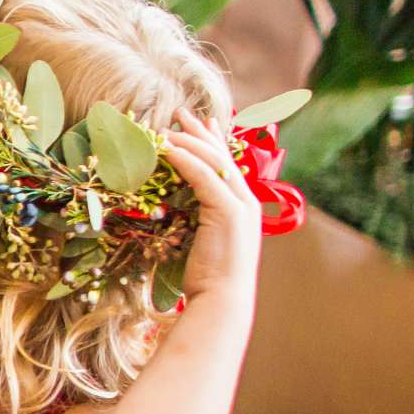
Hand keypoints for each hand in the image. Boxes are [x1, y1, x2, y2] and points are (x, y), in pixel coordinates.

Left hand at [162, 111, 261, 302]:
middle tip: (181, 114)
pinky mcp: (228, 212)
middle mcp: (247, 201)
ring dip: (189, 142)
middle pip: (223, 157)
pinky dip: (185, 160)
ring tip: (166, 129)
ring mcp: (241, 205)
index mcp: (243, 208)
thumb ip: (198, 224)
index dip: (212, 143)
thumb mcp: (203, 245)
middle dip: (201, 133)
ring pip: (213, 162)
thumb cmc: (208, 280)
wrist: (222, 300)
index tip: (198, 125)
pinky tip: (168, 149)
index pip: (227, 167)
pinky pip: (203, 177)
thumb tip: (179, 215)